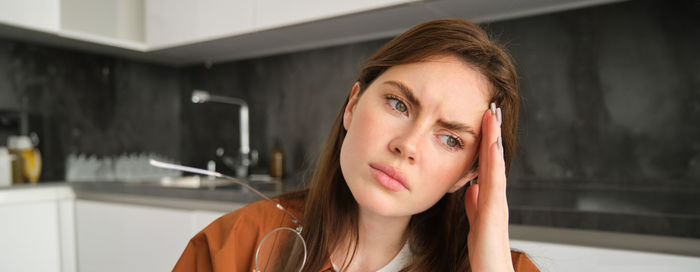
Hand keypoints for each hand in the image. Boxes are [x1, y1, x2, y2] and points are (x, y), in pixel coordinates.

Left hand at [464, 103, 513, 270]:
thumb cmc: (485, 255)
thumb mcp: (475, 224)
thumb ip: (474, 206)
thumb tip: (470, 187)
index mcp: (488, 201)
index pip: (485, 165)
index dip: (484, 143)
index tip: (482, 120)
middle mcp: (496, 201)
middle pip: (494, 161)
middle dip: (493, 134)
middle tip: (492, 107)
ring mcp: (498, 207)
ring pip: (496, 167)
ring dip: (494, 141)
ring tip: (493, 117)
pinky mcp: (495, 216)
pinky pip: (494, 185)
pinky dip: (493, 164)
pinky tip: (491, 146)